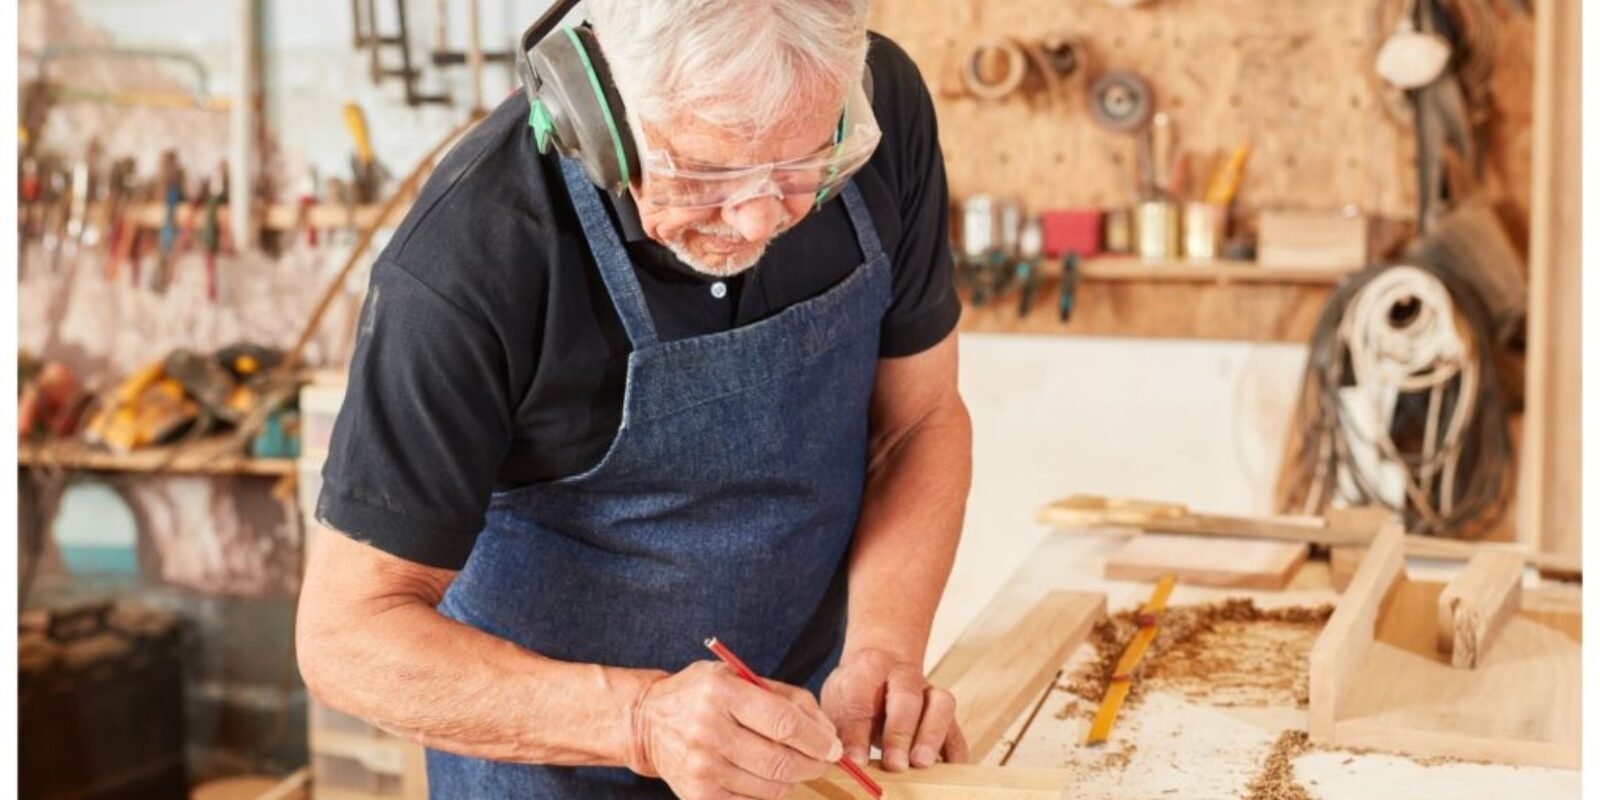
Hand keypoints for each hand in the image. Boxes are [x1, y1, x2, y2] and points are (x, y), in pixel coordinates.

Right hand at [628, 661, 842, 798]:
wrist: (648, 722)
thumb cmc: (703, 695)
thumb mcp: (738, 677)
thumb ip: (784, 697)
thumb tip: (825, 731)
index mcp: (721, 692)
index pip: (783, 723)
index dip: (817, 739)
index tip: (834, 746)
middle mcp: (708, 730)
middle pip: (781, 761)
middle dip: (815, 764)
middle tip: (826, 760)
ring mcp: (702, 766)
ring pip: (771, 787)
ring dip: (795, 779)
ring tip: (798, 765)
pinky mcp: (698, 794)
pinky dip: (770, 792)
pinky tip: (768, 775)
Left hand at [820, 647, 968, 771]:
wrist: (883, 666)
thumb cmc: (857, 690)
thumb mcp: (838, 703)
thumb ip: (843, 729)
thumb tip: (846, 760)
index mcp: (869, 668)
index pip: (861, 698)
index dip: (857, 732)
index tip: (854, 760)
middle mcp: (904, 676)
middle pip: (906, 698)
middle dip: (900, 733)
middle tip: (894, 764)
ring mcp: (929, 693)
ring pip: (941, 706)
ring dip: (932, 737)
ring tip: (921, 763)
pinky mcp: (945, 716)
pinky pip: (956, 732)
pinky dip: (954, 753)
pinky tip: (945, 771)